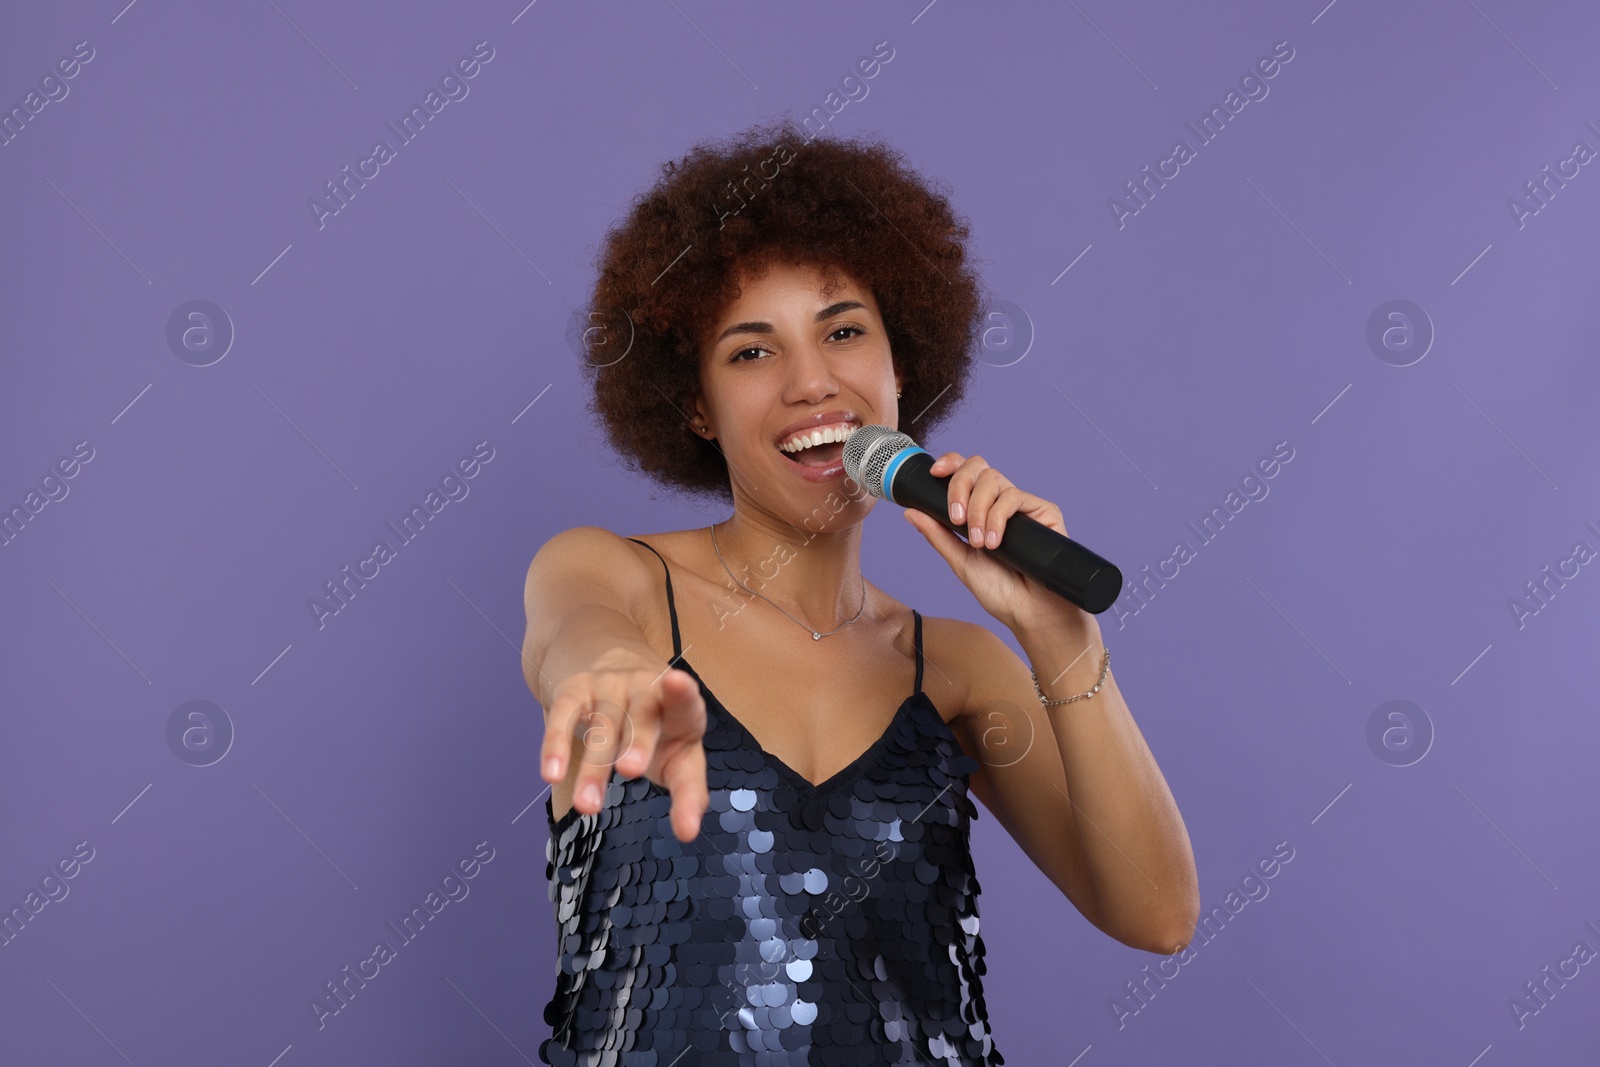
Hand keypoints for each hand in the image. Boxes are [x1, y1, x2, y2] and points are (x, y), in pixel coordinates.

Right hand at [539, 648, 708, 841]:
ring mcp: (608, 687)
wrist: (612, 665)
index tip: (679, 684)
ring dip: (594, 766)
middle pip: (642, 717)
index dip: (683, 693)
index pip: (684, 702)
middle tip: (631, 771)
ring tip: (587, 806)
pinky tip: (552, 773)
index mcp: (678, 708)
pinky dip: (555, 745)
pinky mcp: (575, 690)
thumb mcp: (679, 755)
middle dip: (637, 743)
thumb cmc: (656, 727)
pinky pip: (563, 716)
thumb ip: (689, 792)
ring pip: (602, 725)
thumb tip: (688, 833)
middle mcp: (644, 689)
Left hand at [901, 452, 1084, 629]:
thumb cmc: (999, 590)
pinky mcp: (1044, 511)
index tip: (935, 473)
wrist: (1028, 612)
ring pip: (994, 479)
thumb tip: (910, 511)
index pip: (966, 473)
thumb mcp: (960, 560)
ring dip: (978, 511)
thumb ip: (938, 534)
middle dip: (959, 487)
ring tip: (979, 543)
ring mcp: (1023, 505)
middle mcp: (1001, 502)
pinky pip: (1014, 496)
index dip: (951, 464)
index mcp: (981, 510)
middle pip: (978, 468)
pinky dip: (998, 518)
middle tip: (956, 519)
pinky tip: (996, 542)